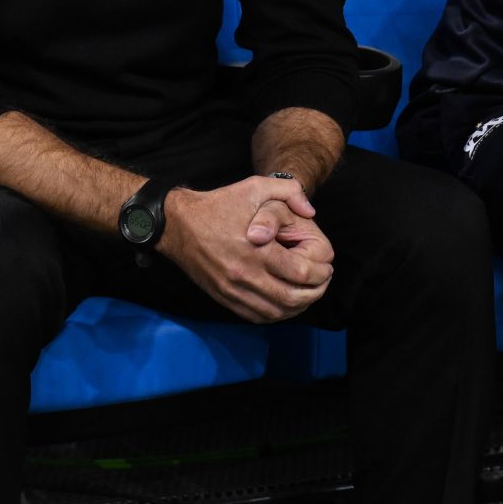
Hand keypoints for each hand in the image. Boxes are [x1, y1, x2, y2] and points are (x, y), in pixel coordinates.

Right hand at [159, 176, 333, 323]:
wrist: (176, 224)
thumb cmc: (217, 205)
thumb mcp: (253, 187)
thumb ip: (288, 191)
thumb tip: (310, 212)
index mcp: (256, 249)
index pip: (301, 273)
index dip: (320, 273)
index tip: (325, 266)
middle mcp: (245, 275)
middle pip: (292, 298)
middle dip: (315, 292)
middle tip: (322, 282)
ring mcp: (233, 290)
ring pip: (276, 312)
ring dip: (298, 307)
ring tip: (308, 294)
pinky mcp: (224, 298)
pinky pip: (256, 316)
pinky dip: (276, 315)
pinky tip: (284, 305)